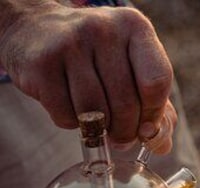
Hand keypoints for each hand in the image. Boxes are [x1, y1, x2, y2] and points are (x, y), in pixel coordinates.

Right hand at [0, 1, 174, 151]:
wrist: (35, 29)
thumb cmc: (97, 57)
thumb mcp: (132, 67)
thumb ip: (156, 105)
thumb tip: (159, 144)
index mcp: (135, 28)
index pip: (156, 82)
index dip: (154, 115)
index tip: (146, 128)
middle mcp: (104, 30)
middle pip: (127, 103)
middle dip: (126, 131)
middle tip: (121, 137)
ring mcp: (70, 43)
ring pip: (96, 113)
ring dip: (99, 130)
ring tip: (98, 123)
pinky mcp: (42, 63)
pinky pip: (66, 115)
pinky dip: (71, 124)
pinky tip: (71, 108)